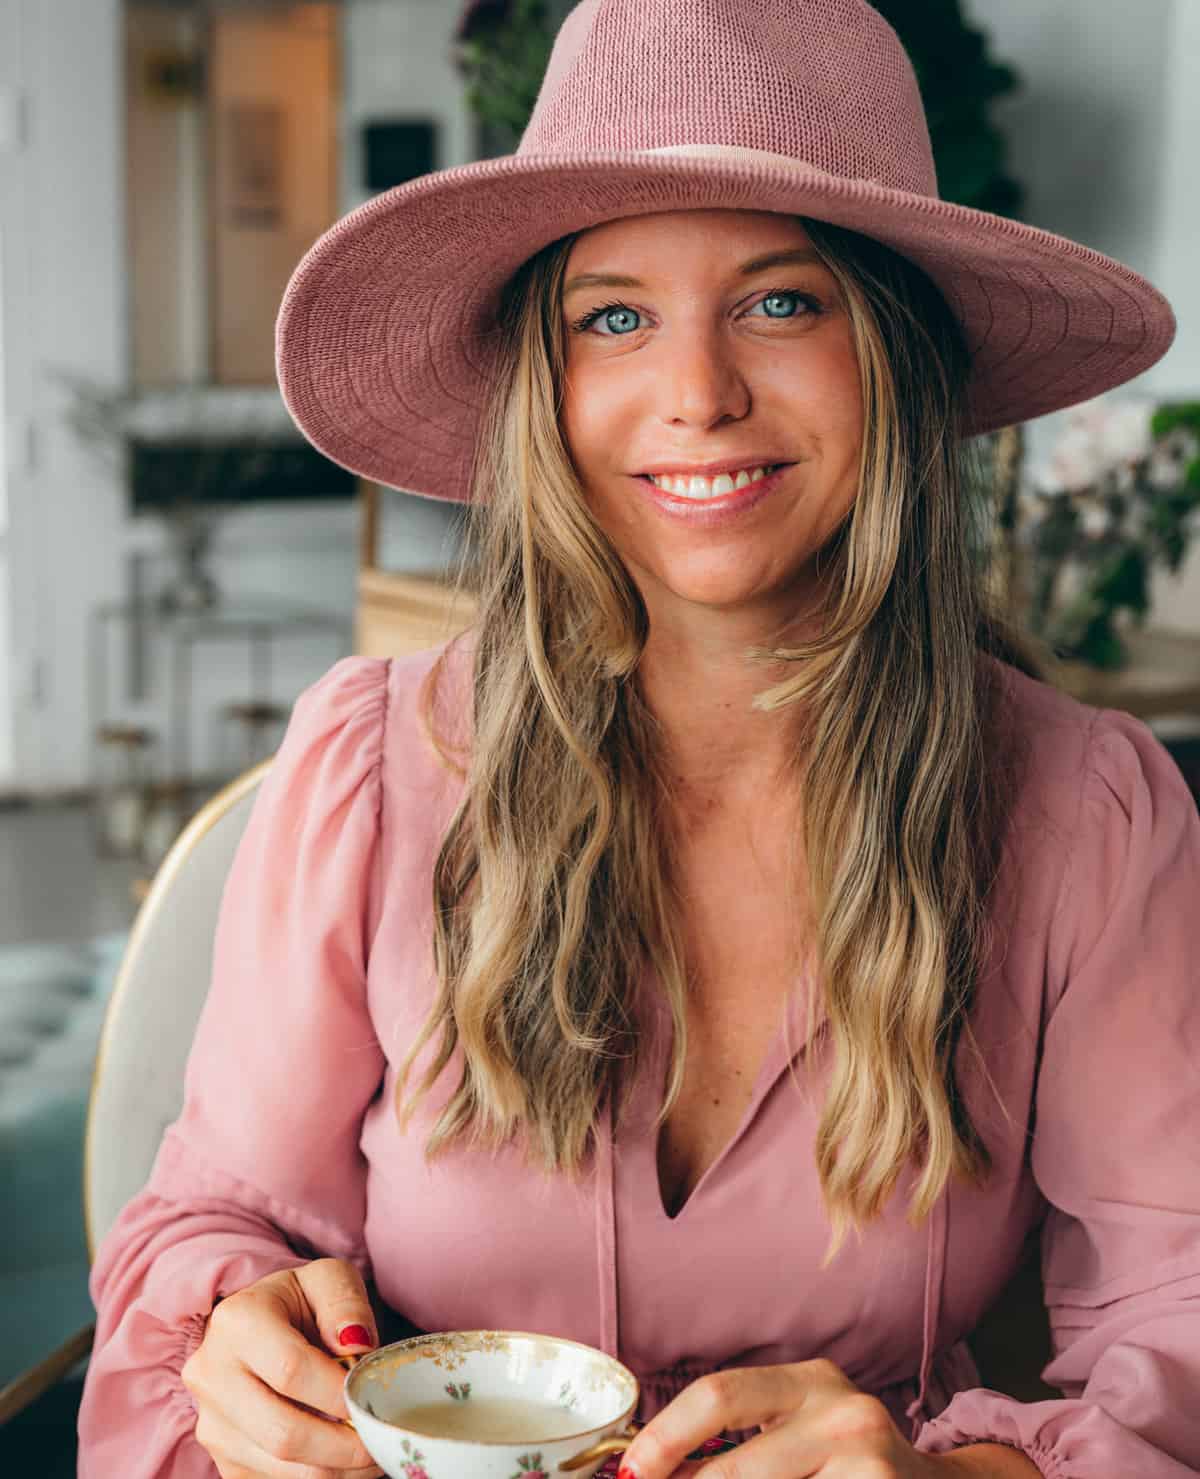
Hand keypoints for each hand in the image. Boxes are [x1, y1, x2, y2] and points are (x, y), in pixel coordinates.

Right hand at [181, 1256, 384, 1477]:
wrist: (254, 1327)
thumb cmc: (297, 1302)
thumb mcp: (326, 1279)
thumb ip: (345, 1303)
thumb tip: (356, 1345)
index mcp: (236, 1322)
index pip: (290, 1370)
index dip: (337, 1393)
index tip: (370, 1400)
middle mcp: (212, 1376)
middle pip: (282, 1432)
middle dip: (342, 1446)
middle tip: (380, 1440)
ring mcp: (211, 1424)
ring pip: (278, 1467)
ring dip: (333, 1469)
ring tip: (369, 1454)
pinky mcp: (221, 1459)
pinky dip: (315, 1477)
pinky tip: (342, 1462)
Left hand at [617, 1360, 954, 1478]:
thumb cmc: (850, 1467)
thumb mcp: (800, 1434)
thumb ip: (737, 1444)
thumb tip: (647, 1472)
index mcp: (810, 1380)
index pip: (718, 1395)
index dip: (664, 1437)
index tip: (630, 1474)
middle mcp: (843, 1410)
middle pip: (736, 1468)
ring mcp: (868, 1461)